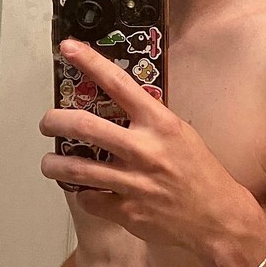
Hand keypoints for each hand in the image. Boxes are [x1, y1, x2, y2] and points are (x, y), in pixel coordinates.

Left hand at [40, 39, 249, 250]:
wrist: (218, 217)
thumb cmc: (199, 172)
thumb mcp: (180, 135)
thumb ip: (149, 121)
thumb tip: (115, 104)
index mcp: (160, 123)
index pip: (119, 83)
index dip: (90, 62)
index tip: (68, 49)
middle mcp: (145, 149)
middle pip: (83, 126)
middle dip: (54, 121)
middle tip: (47, 124)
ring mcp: (134, 182)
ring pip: (75, 169)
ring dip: (53, 164)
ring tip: (49, 163)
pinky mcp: (127, 211)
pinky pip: (89, 199)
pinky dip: (82, 194)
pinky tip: (85, 191)